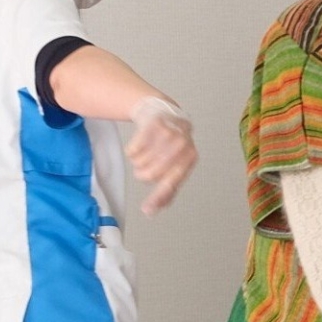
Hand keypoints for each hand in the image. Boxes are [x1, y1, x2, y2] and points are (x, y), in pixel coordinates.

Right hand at [126, 97, 197, 214]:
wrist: (163, 111)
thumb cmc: (170, 144)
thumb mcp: (175, 164)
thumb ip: (167, 189)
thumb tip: (153, 210)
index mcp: (190, 158)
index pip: (171, 182)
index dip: (158, 197)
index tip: (146, 210)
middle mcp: (182, 145)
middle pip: (151, 174)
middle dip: (143, 174)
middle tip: (145, 167)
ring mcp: (169, 133)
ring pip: (140, 162)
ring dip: (138, 161)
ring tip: (146, 151)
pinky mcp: (153, 123)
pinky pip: (132, 149)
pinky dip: (131, 150)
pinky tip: (141, 142)